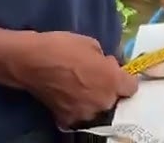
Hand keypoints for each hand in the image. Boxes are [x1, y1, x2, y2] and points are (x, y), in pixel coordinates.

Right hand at [6, 30, 137, 127]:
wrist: (31, 61)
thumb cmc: (62, 47)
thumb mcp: (91, 43)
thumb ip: (105, 60)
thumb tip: (108, 66)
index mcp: (112, 81)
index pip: (131, 87)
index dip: (124, 79)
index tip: (116, 73)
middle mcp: (103, 102)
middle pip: (115, 99)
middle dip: (108, 89)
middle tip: (94, 77)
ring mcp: (85, 114)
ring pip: (98, 109)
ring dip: (93, 100)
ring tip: (79, 87)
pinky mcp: (68, 120)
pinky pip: (79, 115)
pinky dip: (76, 107)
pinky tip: (68, 96)